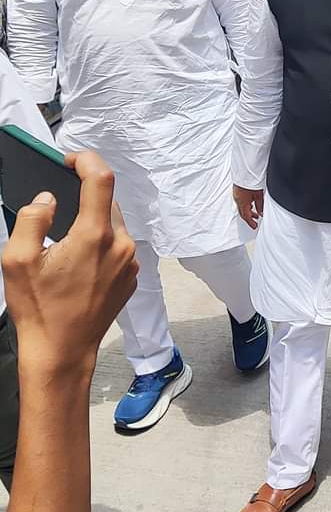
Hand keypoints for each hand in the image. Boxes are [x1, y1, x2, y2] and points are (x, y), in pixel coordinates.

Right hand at [1, 151, 137, 376]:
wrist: (63, 351)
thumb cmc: (39, 310)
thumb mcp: (17, 261)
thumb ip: (32, 219)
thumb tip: (47, 198)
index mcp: (95, 235)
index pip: (101, 179)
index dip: (86, 160)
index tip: (69, 160)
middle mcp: (121, 245)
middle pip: (108, 202)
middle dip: (85, 197)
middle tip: (59, 205)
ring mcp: (131, 262)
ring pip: (115, 225)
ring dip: (94, 222)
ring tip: (65, 241)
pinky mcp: (132, 277)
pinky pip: (119, 247)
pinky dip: (102, 244)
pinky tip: (79, 262)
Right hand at [233, 185, 264, 229]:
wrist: (245, 171)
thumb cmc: (251, 181)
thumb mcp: (258, 195)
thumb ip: (260, 205)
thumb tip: (261, 213)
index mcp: (242, 202)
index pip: (246, 216)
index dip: (250, 222)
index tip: (254, 226)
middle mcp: (238, 200)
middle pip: (243, 212)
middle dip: (249, 218)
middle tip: (255, 222)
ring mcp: (236, 195)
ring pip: (241, 207)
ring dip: (248, 211)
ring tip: (255, 214)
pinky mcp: (237, 191)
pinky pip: (240, 201)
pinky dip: (246, 205)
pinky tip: (251, 204)